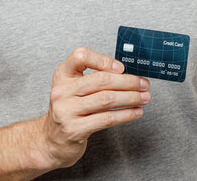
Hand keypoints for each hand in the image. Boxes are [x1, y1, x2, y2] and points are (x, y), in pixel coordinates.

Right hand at [40, 47, 150, 168]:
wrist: (51, 141)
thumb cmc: (70, 110)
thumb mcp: (74, 88)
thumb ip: (94, 77)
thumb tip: (128, 74)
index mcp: (62, 75)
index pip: (80, 56)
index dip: (103, 60)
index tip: (122, 68)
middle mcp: (62, 91)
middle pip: (101, 80)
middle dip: (128, 82)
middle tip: (144, 84)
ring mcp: (66, 111)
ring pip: (107, 99)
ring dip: (131, 98)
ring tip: (145, 97)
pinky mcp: (74, 129)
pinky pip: (107, 119)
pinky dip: (126, 115)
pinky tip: (136, 112)